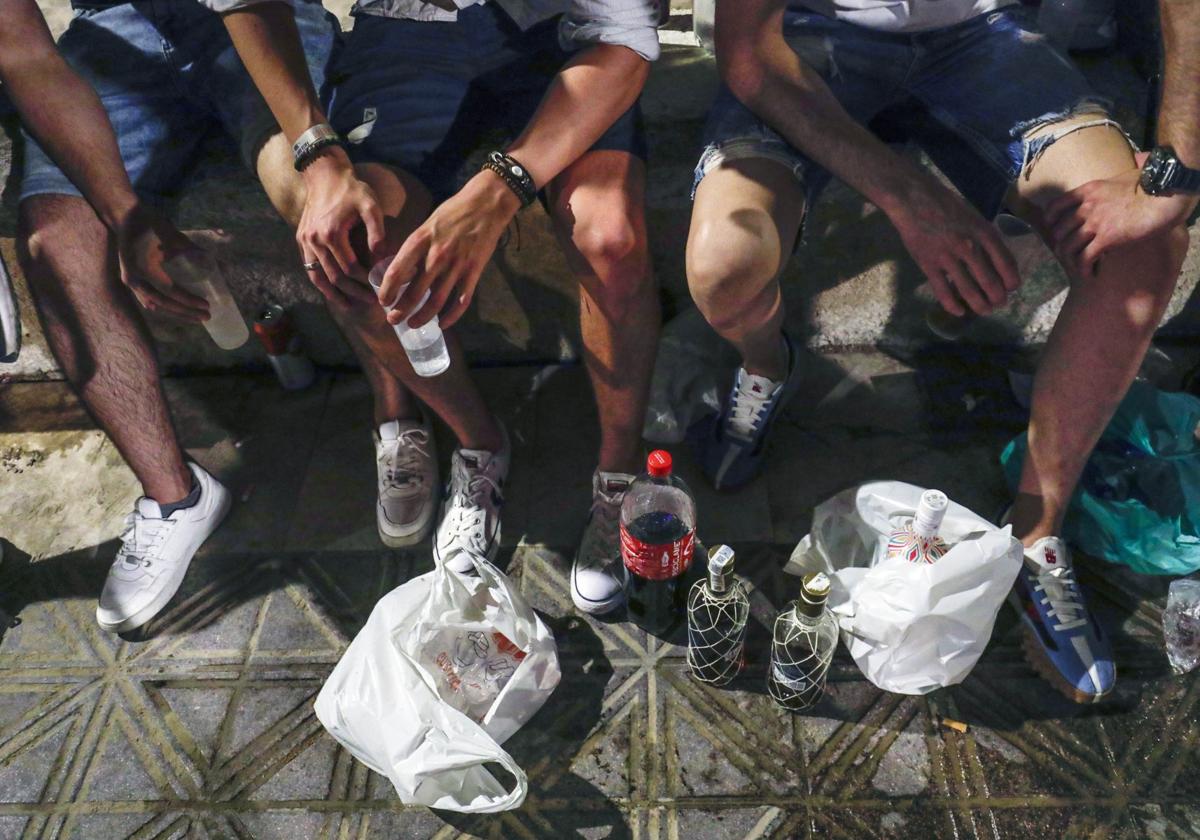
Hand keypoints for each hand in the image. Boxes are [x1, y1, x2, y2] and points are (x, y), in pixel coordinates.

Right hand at [114, 202, 209, 321]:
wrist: (125, 216)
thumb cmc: (150, 224)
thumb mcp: (173, 236)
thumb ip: (192, 250)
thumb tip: (216, 262)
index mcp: (143, 267)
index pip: (169, 290)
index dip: (188, 300)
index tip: (206, 304)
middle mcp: (134, 278)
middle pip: (162, 303)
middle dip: (185, 312)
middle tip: (206, 316)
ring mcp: (130, 281)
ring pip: (154, 305)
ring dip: (175, 312)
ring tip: (195, 317)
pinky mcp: (131, 280)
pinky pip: (147, 299)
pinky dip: (163, 307)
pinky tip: (175, 312)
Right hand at [296, 148, 384, 306]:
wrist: (324, 175)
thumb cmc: (351, 190)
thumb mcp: (371, 206)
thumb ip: (378, 233)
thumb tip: (382, 259)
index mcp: (332, 233)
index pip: (351, 268)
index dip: (367, 281)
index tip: (381, 287)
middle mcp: (315, 240)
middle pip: (335, 277)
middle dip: (355, 292)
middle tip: (373, 301)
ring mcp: (305, 242)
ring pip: (319, 277)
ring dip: (335, 295)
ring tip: (351, 306)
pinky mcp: (301, 241)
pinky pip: (310, 269)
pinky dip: (321, 284)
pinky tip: (334, 294)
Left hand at [379, 169, 520, 329]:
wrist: (485, 204)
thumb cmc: (453, 212)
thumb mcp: (427, 224)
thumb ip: (415, 248)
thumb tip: (403, 272)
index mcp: (420, 241)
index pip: (397, 271)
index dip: (387, 290)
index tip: (383, 301)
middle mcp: (436, 255)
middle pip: (414, 292)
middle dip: (401, 310)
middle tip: (392, 320)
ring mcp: (456, 265)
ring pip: (436, 301)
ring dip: (422, 317)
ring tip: (413, 325)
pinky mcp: (474, 272)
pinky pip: (461, 301)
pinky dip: (452, 316)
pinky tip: (443, 323)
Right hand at [887, 176, 1020, 316]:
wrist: (914, 200)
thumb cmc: (945, 204)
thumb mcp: (973, 215)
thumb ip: (984, 236)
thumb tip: (996, 258)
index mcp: (984, 233)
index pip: (1005, 263)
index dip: (1011, 280)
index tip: (1012, 288)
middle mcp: (970, 247)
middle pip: (989, 281)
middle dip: (997, 297)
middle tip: (999, 304)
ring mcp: (948, 258)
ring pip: (968, 290)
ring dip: (979, 305)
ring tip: (984, 311)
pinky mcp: (928, 265)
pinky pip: (943, 291)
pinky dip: (952, 305)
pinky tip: (958, 312)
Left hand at [1045, 153, 1196, 279]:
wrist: (1164, 196)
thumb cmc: (1149, 187)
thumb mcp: (1119, 180)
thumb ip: (1105, 190)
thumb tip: (1106, 194)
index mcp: (1088, 191)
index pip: (1055, 206)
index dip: (1051, 221)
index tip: (1054, 230)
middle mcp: (1087, 207)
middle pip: (1059, 230)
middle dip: (1061, 245)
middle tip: (1069, 254)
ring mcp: (1095, 223)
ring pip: (1068, 246)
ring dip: (1070, 261)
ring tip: (1078, 268)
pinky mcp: (1107, 238)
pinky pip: (1085, 258)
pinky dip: (1084, 269)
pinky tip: (1090, 274)